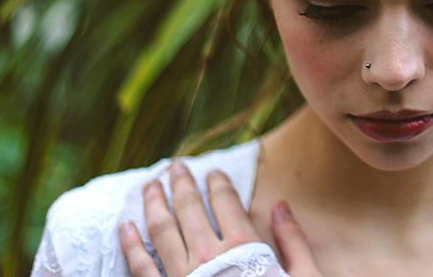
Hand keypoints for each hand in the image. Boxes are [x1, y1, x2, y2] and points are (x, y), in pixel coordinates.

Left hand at [118, 161, 324, 276]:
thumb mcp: (307, 276)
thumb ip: (293, 240)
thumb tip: (280, 205)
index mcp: (244, 247)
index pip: (226, 201)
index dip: (218, 182)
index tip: (213, 171)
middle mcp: (210, 257)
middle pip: (189, 208)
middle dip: (181, 183)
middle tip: (175, 166)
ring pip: (161, 230)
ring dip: (153, 203)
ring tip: (149, 185)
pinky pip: (142, 268)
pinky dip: (131, 245)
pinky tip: (125, 227)